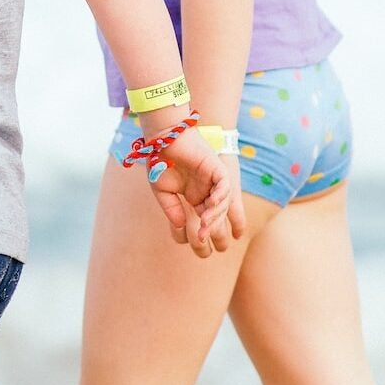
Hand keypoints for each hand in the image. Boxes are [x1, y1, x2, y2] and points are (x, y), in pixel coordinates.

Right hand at [153, 138, 244, 256]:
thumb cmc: (160, 161)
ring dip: (214, 217)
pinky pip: (224, 186)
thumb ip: (172, 210)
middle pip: (217, 215)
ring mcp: (214, 180)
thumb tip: (179, 228)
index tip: (197, 246)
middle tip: (207, 244)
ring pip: (222, 204)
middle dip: (214, 231)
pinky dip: (220, 197)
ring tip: (204, 227)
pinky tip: (210, 207)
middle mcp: (208, 190)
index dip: (202, 233)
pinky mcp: (216, 168)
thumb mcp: (163, 191)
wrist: (162, 137)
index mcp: (196, 197)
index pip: (205, 220)